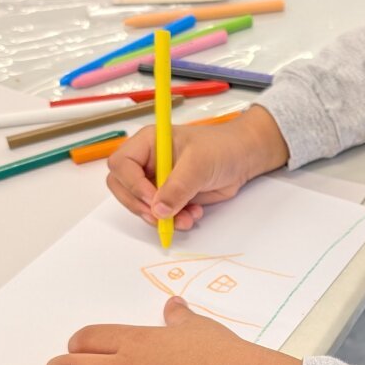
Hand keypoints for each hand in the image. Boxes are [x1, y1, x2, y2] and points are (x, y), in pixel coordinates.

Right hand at [106, 105, 289, 231]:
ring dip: (160, 218)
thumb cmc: (221, 148)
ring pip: (141, 205)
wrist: (243, 159)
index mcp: (148, 143)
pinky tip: (193, 215)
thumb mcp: (199, 163)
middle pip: (122, 187)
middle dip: (140, 206)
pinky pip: (160, 215)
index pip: (122, 164)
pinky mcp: (169, 197)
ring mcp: (156, 180)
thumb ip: (178, 186)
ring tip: (186, 218)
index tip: (152, 198)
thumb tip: (158, 209)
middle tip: (160, 217)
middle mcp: (147, 162)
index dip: (132, 184)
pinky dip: (173, 220)